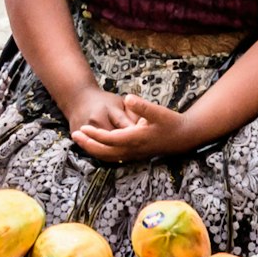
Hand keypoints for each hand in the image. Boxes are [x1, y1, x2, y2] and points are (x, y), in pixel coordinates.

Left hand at [71, 93, 196, 162]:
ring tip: (80, 141)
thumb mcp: (159, 112)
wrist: (183, 137)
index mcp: (136, 139)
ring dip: (93, 150)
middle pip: (105, 152)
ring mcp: (133, 154)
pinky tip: (95, 145)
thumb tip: (128, 98)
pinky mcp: (134, 155)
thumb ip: (143, 106)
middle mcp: (133, 150)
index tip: (82, 128)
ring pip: (108, 157)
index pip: (110, 139)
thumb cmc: (171, 122)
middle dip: (88, 145)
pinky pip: (114, 157)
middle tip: (74, 136)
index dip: (95, 135)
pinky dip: (102, 153)